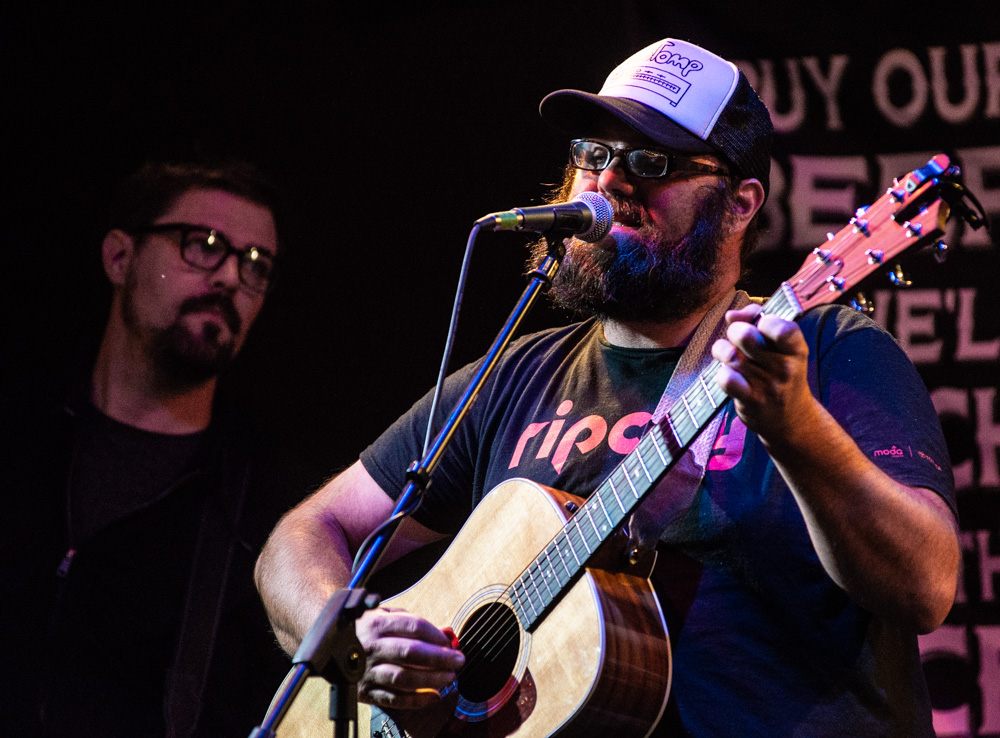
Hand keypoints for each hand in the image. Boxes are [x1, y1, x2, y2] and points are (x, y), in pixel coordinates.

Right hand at [355, 607, 464, 709]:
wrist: (331, 642)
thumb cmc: (365, 628)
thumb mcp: (383, 613)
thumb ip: (411, 621)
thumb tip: (443, 633)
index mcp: (378, 623)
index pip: (414, 627)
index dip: (436, 635)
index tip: (451, 643)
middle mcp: (372, 647)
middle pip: (411, 652)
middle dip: (439, 658)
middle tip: (458, 661)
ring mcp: (367, 670)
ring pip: (404, 677)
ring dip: (431, 679)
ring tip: (449, 678)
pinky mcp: (365, 691)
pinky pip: (393, 699)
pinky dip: (416, 701)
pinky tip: (433, 696)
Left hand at [710, 304, 818, 442]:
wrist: (791, 420)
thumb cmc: (780, 374)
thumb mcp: (782, 348)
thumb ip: (758, 321)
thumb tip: (731, 315)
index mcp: (796, 349)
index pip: (783, 328)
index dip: (764, 320)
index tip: (760, 324)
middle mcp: (784, 367)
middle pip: (745, 336)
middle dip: (734, 331)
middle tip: (737, 339)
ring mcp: (768, 385)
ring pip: (730, 355)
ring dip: (723, 351)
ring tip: (729, 356)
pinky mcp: (751, 400)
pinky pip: (726, 378)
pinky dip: (721, 373)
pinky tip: (729, 374)